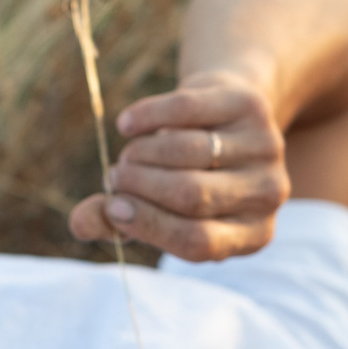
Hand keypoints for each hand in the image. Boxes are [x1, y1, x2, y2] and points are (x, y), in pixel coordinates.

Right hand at [68, 70, 289, 261]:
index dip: (148, 225)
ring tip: (128, 157)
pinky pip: (187, 110)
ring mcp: (266, 149)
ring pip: (188, 151)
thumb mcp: (159, 208)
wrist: (227, 116)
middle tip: (115, 178)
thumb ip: (117, 222)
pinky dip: (147, 116)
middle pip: (191, 195)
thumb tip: (80, 223)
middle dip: (139, 185)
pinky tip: (127, 125)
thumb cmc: (186, 177)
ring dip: (141, 154)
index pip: (197, 241)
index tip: (113, 207)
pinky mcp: (252, 107)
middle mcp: (268, 196)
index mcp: (251, 236)